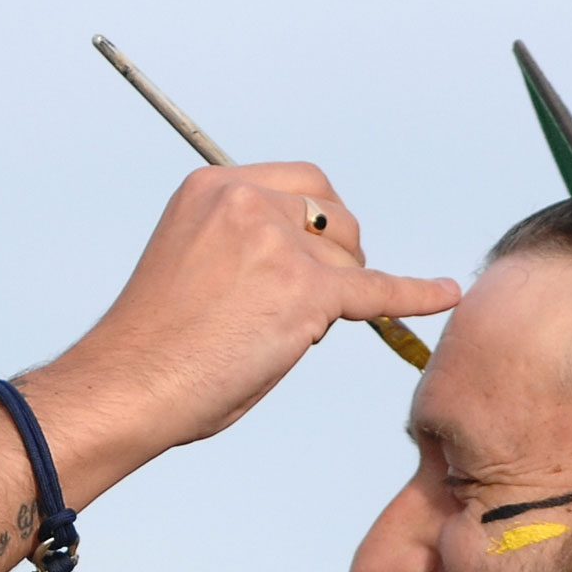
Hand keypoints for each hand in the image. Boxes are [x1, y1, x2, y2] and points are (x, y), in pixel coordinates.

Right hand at [38, 161, 459, 492]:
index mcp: (211, 185)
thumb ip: (242, 245)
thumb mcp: (189, 261)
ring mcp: (276, 243)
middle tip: (318, 297)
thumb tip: (318, 266)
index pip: (300, 185)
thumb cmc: (150, 347)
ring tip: (277, 339)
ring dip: (334, 298)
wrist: (124, 387)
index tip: (314, 254)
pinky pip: (377, 291)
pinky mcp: (303, 292)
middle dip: (339, 252)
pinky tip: (446, 294)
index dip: (317, 224)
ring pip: (348, 262)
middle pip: (334, 213)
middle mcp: (245, 201)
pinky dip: (415, 295)